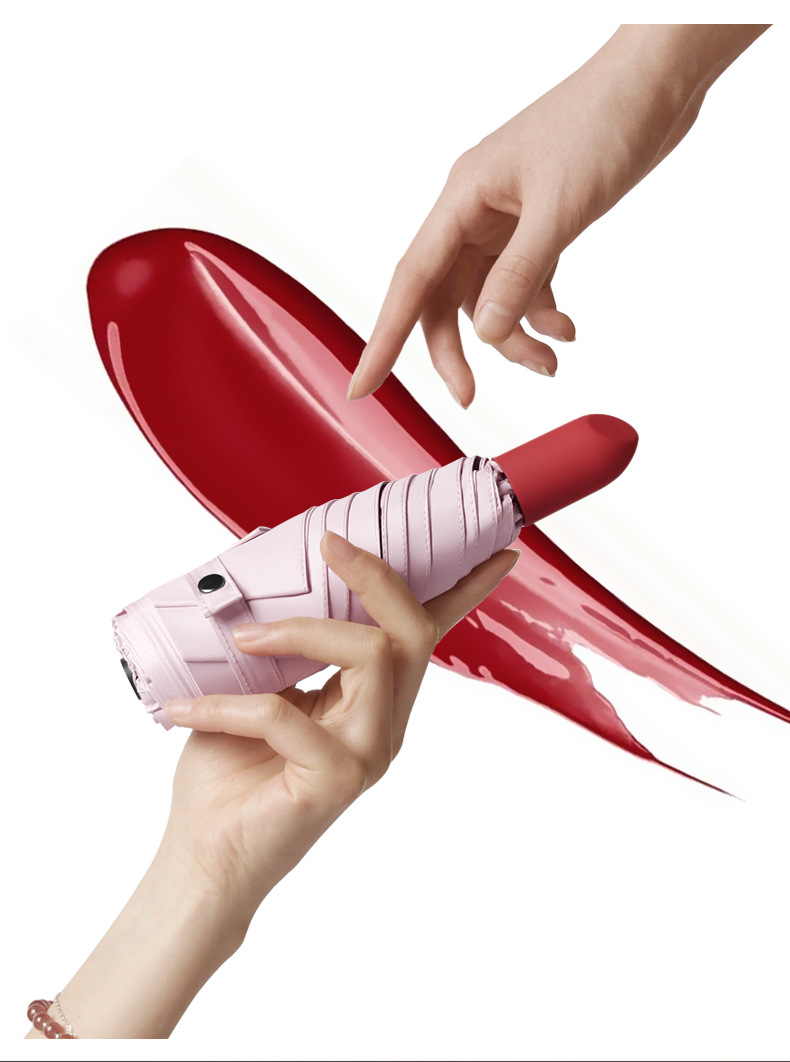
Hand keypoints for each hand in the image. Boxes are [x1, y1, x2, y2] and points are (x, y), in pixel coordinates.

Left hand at [162, 531, 519, 913]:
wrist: (204, 857)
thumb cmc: (230, 774)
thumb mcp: (259, 688)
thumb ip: (281, 644)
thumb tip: (266, 567)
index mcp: (374, 701)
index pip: (426, 637)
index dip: (464, 592)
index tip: (497, 551)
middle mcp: (383, 726)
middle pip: (410, 633)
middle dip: (376, 577)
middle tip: (329, 545)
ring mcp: (367, 755)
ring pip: (371, 655)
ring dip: (300, 630)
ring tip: (242, 638)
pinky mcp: (334, 781)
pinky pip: (285, 714)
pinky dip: (228, 704)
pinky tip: (185, 710)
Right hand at [348, 24, 767, 406]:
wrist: (654, 83)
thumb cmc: (603, 123)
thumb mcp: (560, 209)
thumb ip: (519, 276)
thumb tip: (485, 333)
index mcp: (463, 199)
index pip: (410, 281)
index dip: (384, 339)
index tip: (363, 385)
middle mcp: (474, 213)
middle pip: (443, 300)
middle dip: (458, 351)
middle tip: (472, 396)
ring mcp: (505, 221)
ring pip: (487, 300)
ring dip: (512, 338)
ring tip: (550, 361)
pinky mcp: (537, 226)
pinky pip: (522, 285)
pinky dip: (539, 313)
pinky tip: (566, 328)